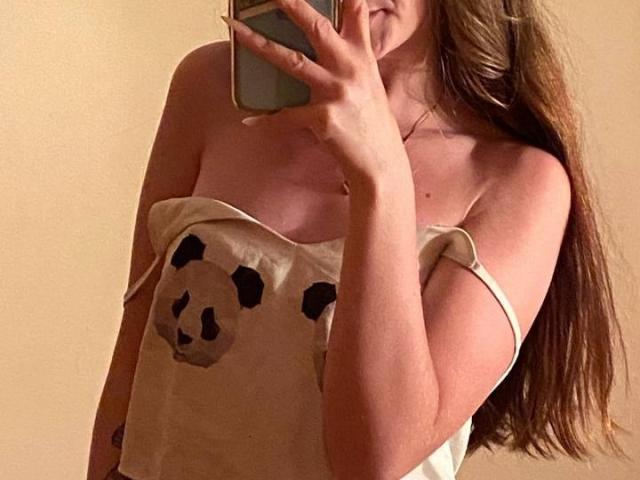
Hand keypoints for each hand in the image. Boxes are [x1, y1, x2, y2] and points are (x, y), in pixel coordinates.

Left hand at [222, 0, 409, 185]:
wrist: (381, 163)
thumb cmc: (371, 123)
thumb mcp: (369, 82)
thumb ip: (352, 56)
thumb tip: (328, 41)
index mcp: (362, 56)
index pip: (356, 11)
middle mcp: (350, 68)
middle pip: (317, 27)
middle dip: (291, 3)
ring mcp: (336, 92)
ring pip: (292, 61)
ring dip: (259, 44)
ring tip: (235, 29)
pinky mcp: (324, 118)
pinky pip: (286, 117)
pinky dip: (266, 121)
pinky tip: (249, 121)